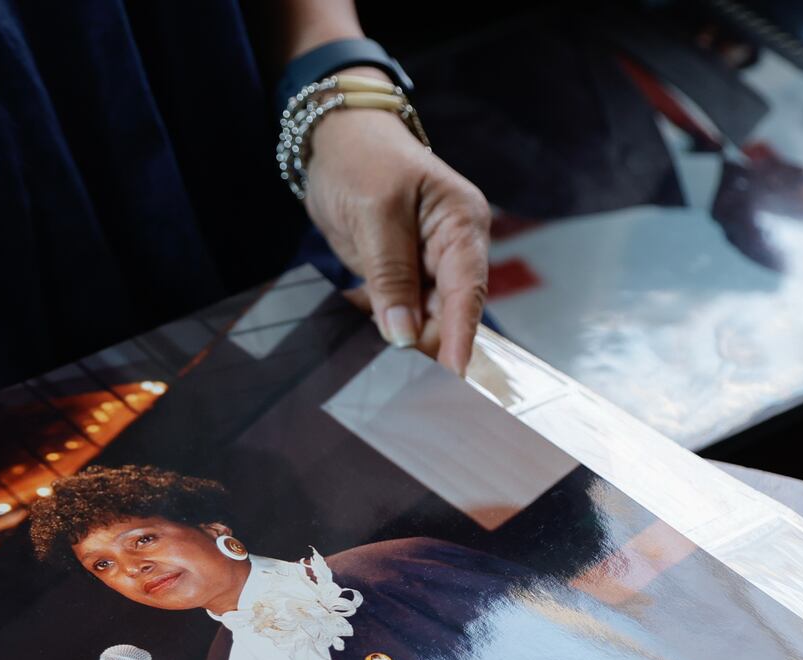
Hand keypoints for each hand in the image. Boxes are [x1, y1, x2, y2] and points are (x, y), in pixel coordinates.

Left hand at [302, 94, 490, 372]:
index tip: (453, 375)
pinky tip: (353, 322)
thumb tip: (402, 333)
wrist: (335, 137)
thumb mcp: (376, 212)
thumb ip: (390, 273)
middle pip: (445, 313)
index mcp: (460, 224)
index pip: (467, 291)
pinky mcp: (399, 273)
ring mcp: (425, 262)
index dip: (459, 336)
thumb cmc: (363, 158)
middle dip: (422, 344)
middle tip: (397, 379)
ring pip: (418, 318)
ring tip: (368, 353)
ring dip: (393, 336)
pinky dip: (374, 321)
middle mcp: (451, 248)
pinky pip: (393, 310)